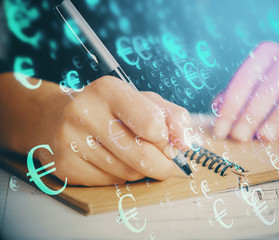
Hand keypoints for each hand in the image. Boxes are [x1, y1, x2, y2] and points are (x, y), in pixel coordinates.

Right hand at [37, 76, 190, 185]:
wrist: (57, 117)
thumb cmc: (110, 108)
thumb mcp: (143, 101)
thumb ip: (173, 116)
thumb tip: (185, 143)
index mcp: (108, 90)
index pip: (152, 124)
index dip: (166, 139)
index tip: (167, 141)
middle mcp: (84, 113)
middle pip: (142, 156)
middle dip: (162, 164)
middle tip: (165, 162)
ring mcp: (70, 141)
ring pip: (128, 173)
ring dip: (140, 170)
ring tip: (131, 154)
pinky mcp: (64, 166)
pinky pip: (110, 182)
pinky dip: (120, 176)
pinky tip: (111, 161)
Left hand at [213, 40, 278, 141]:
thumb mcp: (262, 89)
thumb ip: (240, 96)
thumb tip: (215, 106)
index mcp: (269, 53)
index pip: (245, 78)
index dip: (231, 106)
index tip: (221, 131)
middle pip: (268, 85)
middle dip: (251, 114)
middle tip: (240, 138)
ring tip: (266, 138)